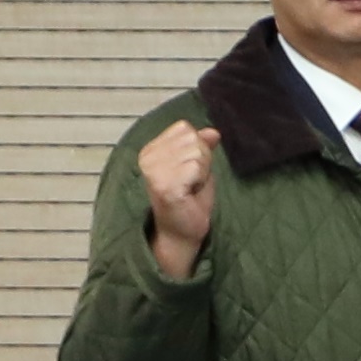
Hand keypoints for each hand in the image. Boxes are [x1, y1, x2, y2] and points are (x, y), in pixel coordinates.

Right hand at [138, 117, 222, 283]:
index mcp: (151, 149)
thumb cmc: (190, 200)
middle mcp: (147, 157)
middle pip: (193, 138)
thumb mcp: (198, 167)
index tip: (190, 170)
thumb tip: (213, 131)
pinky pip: (196, 167)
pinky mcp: (164, 185)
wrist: (182, 231)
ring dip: (202, 172)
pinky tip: (189, 193)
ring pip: (197, 152)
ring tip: (190, 187)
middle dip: (202, 160)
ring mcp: (153, 171)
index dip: (197, 148)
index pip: (185, 128)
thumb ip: (202, 147)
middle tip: (191, 181)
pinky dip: (200, 180)